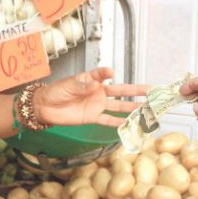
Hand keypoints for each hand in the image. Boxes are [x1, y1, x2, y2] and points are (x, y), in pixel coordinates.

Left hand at [34, 67, 150, 127]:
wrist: (45, 107)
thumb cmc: (56, 91)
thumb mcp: (69, 84)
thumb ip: (84, 84)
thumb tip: (97, 83)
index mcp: (92, 80)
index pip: (104, 74)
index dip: (107, 74)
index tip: (111, 74)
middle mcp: (99, 92)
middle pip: (121, 91)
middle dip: (136, 91)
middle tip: (152, 91)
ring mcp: (97, 105)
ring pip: (119, 106)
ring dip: (132, 107)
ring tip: (147, 108)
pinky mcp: (93, 117)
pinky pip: (108, 120)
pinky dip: (118, 123)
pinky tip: (129, 125)